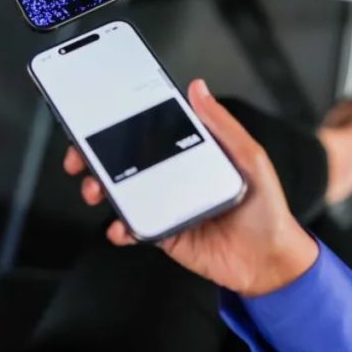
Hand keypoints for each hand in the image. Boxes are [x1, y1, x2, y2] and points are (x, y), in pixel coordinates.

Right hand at [63, 79, 319, 296]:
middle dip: (95, 157)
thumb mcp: (249, 158)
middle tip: (81, 158)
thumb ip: (221, 125)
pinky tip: (121, 227)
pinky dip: (120, 228)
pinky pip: (133, 228)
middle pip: (125, 161)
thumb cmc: (266, 208)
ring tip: (97, 190)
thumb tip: (199, 89)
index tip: (100, 119)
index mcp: (191, 153)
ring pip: (121, 193)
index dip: (122, 125)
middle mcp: (174, 177)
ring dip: (101, 189)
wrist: (270, 261)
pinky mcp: (163, 234)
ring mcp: (165, 205)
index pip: (151, 133)